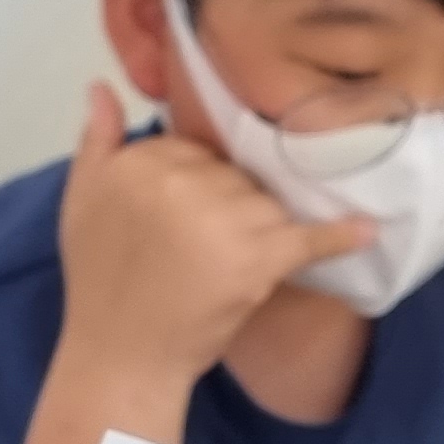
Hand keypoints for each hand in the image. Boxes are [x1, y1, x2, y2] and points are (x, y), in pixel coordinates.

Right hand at [54, 82, 371, 396]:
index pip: (195, 151)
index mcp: (140, 161)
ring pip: (266, 203)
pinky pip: (307, 237)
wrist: (120, 356)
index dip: (195, 186)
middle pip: (235, 176)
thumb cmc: (99, 284)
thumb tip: (102, 87)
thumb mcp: (80, 200)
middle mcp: (181, 181)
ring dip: (261, 231)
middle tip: (201, 252)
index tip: (181, 222)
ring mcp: (222, 217)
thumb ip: (96, 140)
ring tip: (230, 268)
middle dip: (229, 207)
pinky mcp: (257, 257)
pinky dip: (338, 236)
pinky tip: (364, 231)